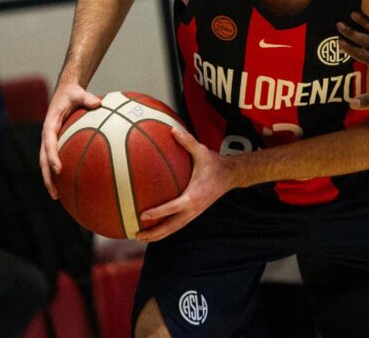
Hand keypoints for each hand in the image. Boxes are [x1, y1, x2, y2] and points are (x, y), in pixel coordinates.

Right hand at [41, 83, 101, 198]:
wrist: (65, 92)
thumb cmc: (73, 94)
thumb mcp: (79, 93)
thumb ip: (87, 98)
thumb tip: (99, 103)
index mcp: (50, 125)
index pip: (49, 144)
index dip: (53, 158)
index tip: (59, 170)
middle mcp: (47, 136)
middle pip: (44, 160)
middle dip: (47, 177)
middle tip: (54, 193)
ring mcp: (50, 140)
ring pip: (46, 163)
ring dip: (50, 179)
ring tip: (57, 196)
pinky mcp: (56, 142)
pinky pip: (56, 159)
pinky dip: (59, 172)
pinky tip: (70, 183)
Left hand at [136, 127, 233, 241]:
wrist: (232, 175)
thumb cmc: (214, 163)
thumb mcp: (202, 151)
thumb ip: (187, 142)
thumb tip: (172, 130)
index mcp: (194, 196)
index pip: (173, 207)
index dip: (158, 212)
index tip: (142, 215)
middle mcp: (194, 208)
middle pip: (172, 226)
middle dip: (154, 233)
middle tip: (136, 234)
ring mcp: (195, 213)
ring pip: (174, 229)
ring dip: (158, 235)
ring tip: (141, 237)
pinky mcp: (195, 213)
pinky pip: (178, 224)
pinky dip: (166, 229)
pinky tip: (154, 228)